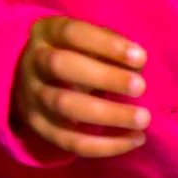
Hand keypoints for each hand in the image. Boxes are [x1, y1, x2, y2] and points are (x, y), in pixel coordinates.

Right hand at [12, 17, 149, 157]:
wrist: (35, 80)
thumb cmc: (77, 55)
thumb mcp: (88, 42)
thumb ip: (111, 48)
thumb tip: (138, 64)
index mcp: (47, 34)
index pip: (72, 33)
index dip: (106, 44)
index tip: (141, 57)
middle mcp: (34, 62)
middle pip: (61, 66)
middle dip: (105, 77)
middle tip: (140, 87)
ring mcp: (33, 96)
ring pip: (65, 106)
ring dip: (109, 114)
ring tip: (143, 118)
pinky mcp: (40, 127)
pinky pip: (71, 141)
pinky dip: (107, 145)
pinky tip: (136, 139)